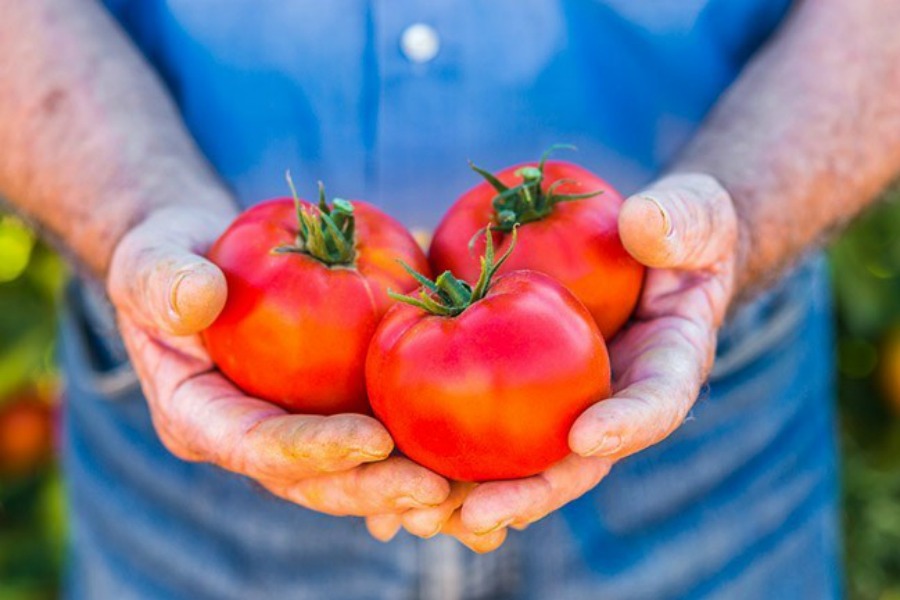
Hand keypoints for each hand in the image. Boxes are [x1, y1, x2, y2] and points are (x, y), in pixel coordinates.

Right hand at [107, 205, 450, 515]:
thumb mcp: (152, 261)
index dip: (314, 448)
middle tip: (436, 489)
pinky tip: (470, 459)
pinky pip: (377, 441)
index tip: (373, 439)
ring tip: (468, 488)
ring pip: (354, 475)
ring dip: (408, 486)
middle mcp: (250, 439)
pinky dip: (420, 451)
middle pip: (315, 480)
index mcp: (200, 417)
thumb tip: (197, 297)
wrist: (203, 264)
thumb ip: (162, 280)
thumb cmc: (170, 261)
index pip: (256, 446)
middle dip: (375, 489)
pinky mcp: (329, 414)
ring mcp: (293, 432)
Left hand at [369, 173, 738, 550]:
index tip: (585, 436)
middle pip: (573, 462)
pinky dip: (442, 452)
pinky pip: (483, 424)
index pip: (656, 404)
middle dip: (527, 492)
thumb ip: (682, 221)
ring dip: (470, 495)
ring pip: (520, 461)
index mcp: (667, 368)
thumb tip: (646, 222)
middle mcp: (612, 402)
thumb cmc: (679, 233)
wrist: (644, 251)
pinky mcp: (521, 390)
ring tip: (416, 515)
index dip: (625, 425)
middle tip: (475, 514)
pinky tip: (391, 468)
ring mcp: (564, 403)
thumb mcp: (694, 217)